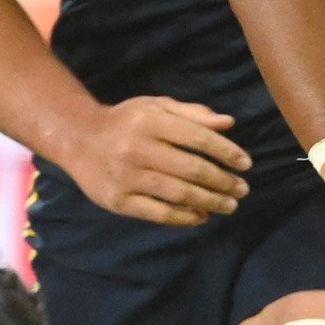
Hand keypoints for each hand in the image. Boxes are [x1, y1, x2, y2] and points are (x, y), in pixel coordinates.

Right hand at [52, 97, 249, 225]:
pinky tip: (202, 216)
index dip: (227, 152)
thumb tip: (228, 124)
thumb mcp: (156, 107)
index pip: (198, 139)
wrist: (78, 139)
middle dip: (223, 181)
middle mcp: (138, 149)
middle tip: (243, 189)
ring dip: (210, 201)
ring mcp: (127, 177)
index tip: (246, 164)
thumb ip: (192, 114)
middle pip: (192, 170)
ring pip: (178, 194)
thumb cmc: (126, 121)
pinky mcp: (119, 201)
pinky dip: (184, 217)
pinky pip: (158, 213)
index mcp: (150, 121)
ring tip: (230, 205)